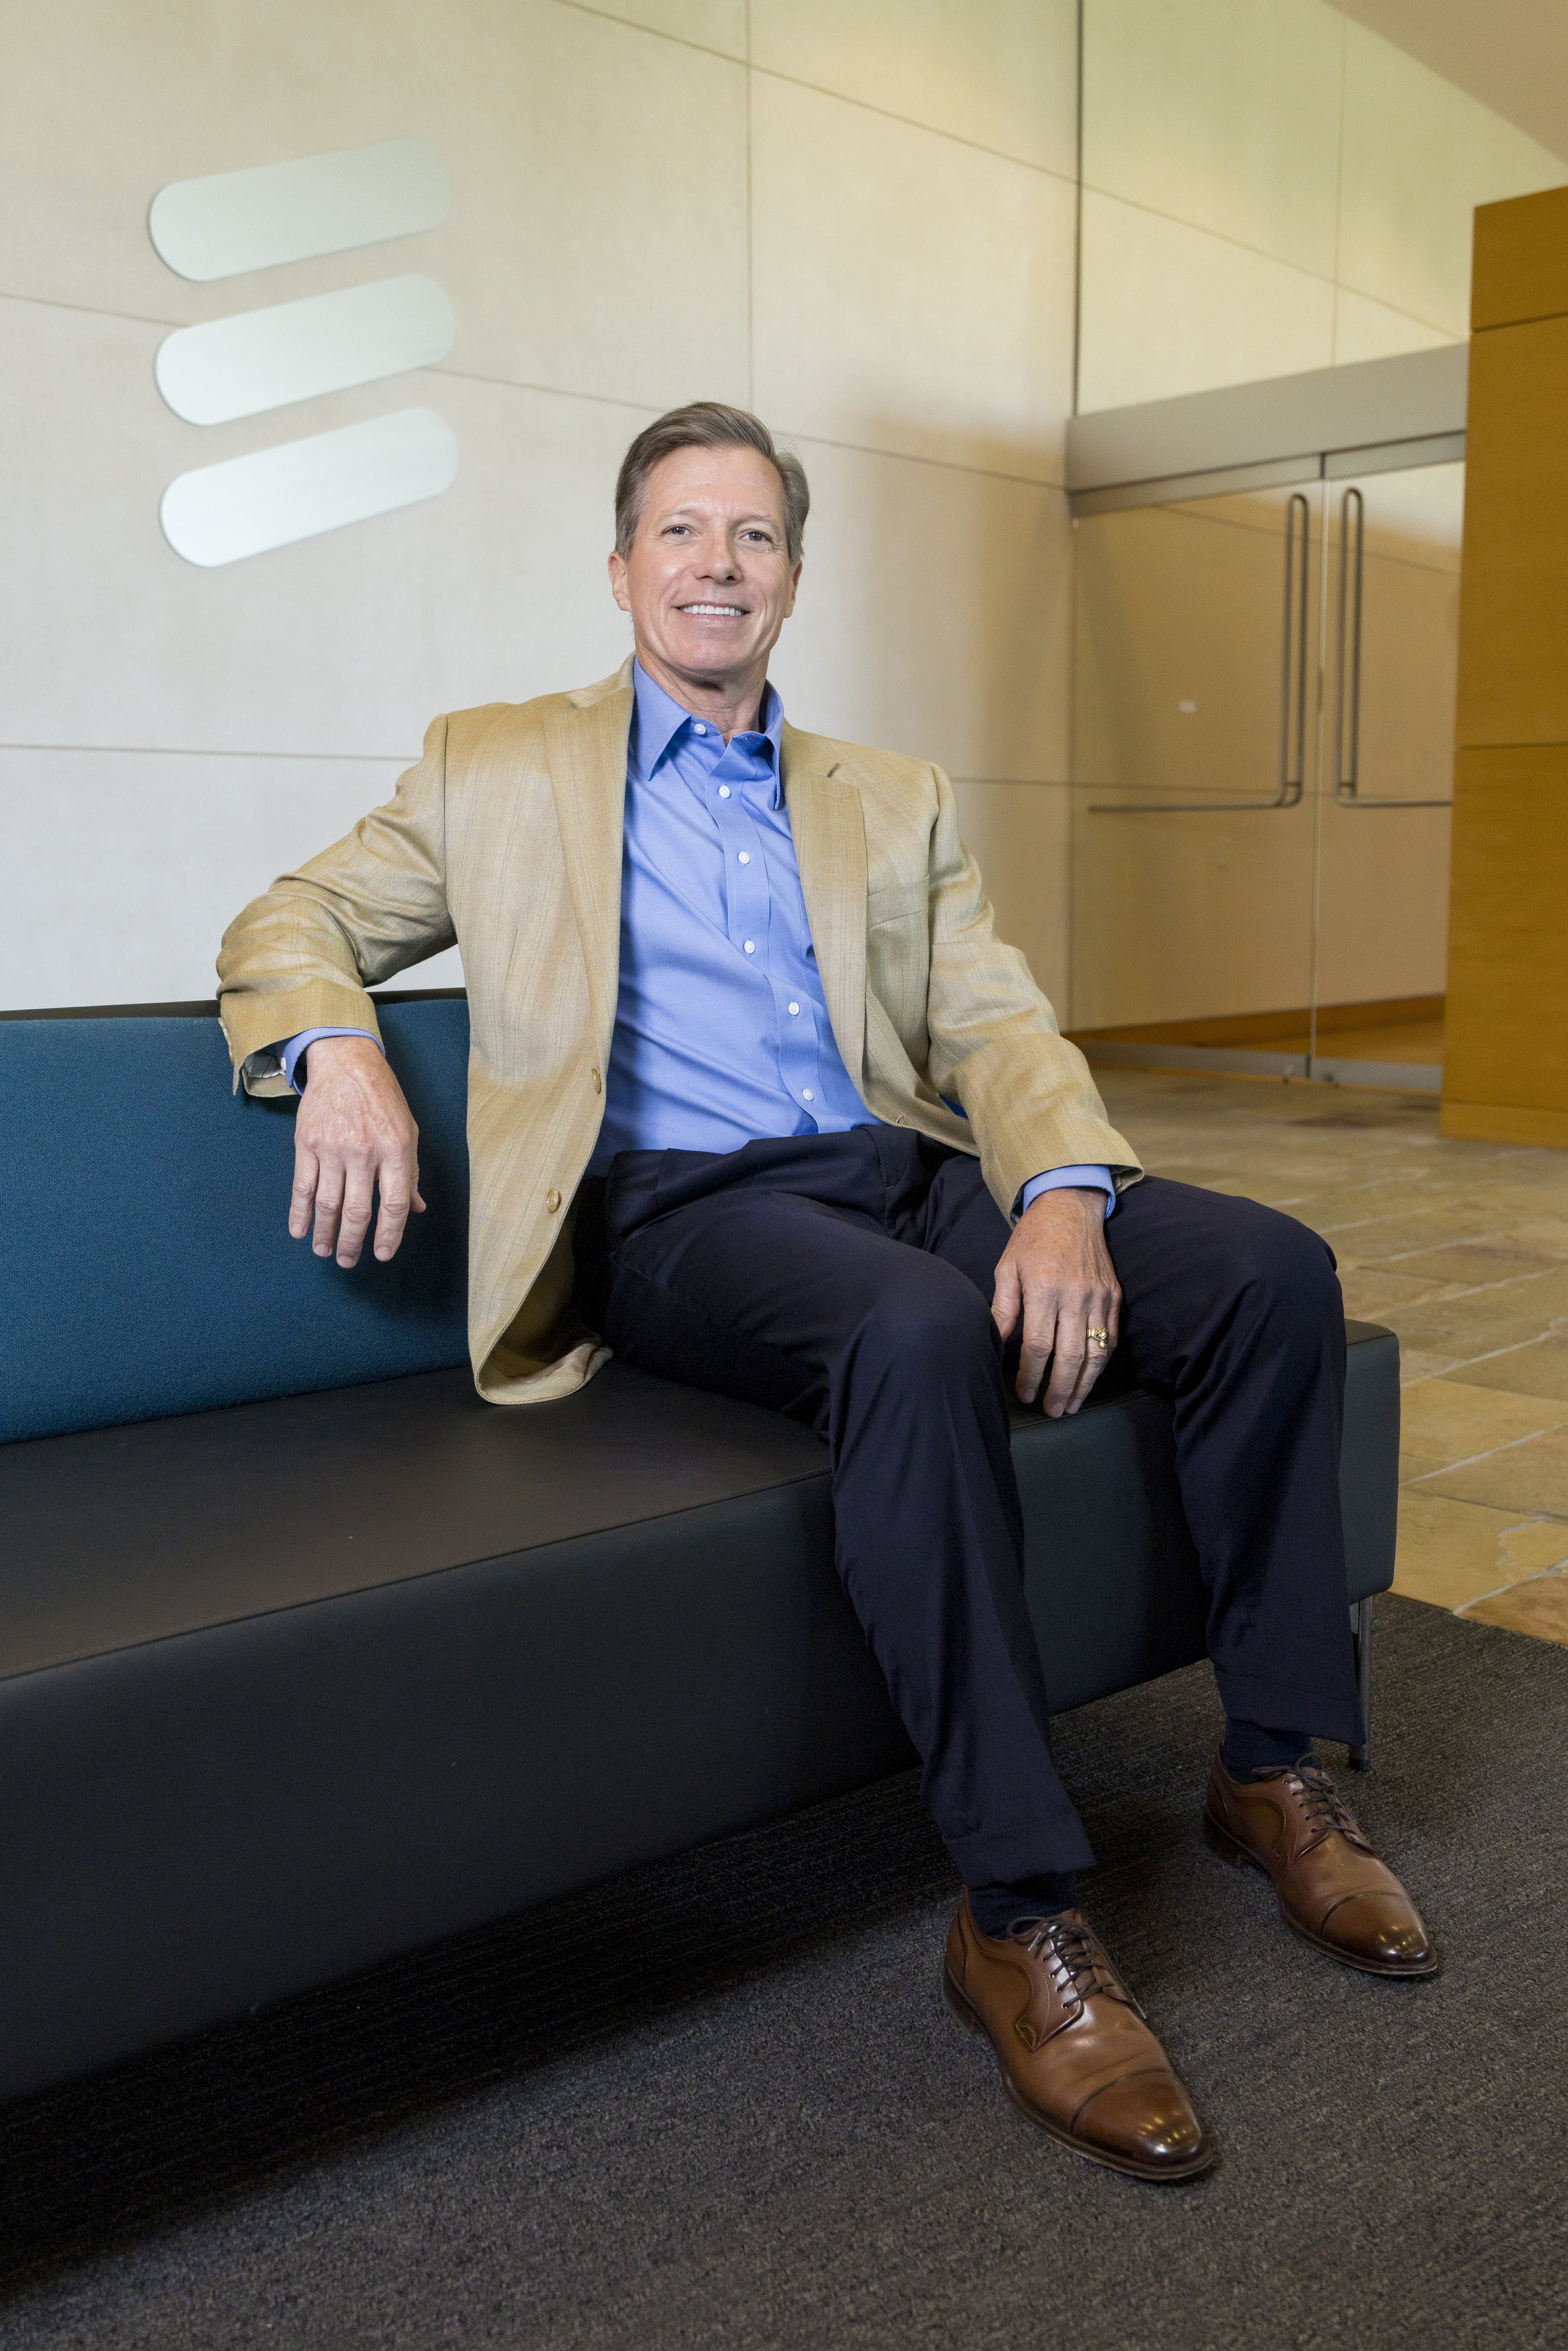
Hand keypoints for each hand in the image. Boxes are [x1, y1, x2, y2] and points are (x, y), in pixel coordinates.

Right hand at [289, 1036, 424, 1267]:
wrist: (346, 1063)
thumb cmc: (383, 1098)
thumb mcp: (409, 1130)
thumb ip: (411, 1172)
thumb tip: (416, 1208)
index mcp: (396, 1150)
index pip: (394, 1204)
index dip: (390, 1234)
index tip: (382, 1254)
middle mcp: (365, 1151)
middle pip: (358, 1210)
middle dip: (352, 1242)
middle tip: (348, 1261)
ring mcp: (333, 1148)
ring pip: (328, 1203)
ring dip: (325, 1233)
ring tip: (324, 1251)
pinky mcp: (307, 1144)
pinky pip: (303, 1186)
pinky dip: (300, 1212)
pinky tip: (299, 1231)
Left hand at [991, 1188, 1120, 1416]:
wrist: (1071, 1207)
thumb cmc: (1033, 1239)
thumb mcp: (1007, 1268)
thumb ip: (1002, 1309)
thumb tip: (995, 1344)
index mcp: (1043, 1289)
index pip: (1039, 1346)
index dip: (1031, 1376)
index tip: (1024, 1394)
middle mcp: (1074, 1296)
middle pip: (1070, 1357)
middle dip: (1059, 1390)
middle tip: (1052, 1411)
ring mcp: (1099, 1297)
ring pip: (1096, 1353)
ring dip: (1084, 1384)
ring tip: (1072, 1405)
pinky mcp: (1114, 1296)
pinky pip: (1110, 1337)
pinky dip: (1102, 1363)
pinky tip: (1090, 1378)